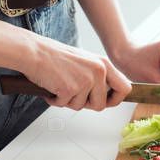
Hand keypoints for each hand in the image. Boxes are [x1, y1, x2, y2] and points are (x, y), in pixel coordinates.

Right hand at [18, 35, 132, 110]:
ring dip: (68, 100)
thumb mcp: (85, 61)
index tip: (106, 101)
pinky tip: (51, 86)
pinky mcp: (70, 89)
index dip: (115, 99)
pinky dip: (55, 100)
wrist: (34, 52)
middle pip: (101, 105)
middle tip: (74, 94)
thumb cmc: (54, 56)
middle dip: (86, 104)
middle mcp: (98, 71)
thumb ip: (97, 75)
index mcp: (103, 64)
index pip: (124, 88)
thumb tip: (104, 95)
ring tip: (60, 85)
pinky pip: (64, 105)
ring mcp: (85, 81)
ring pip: (80, 106)